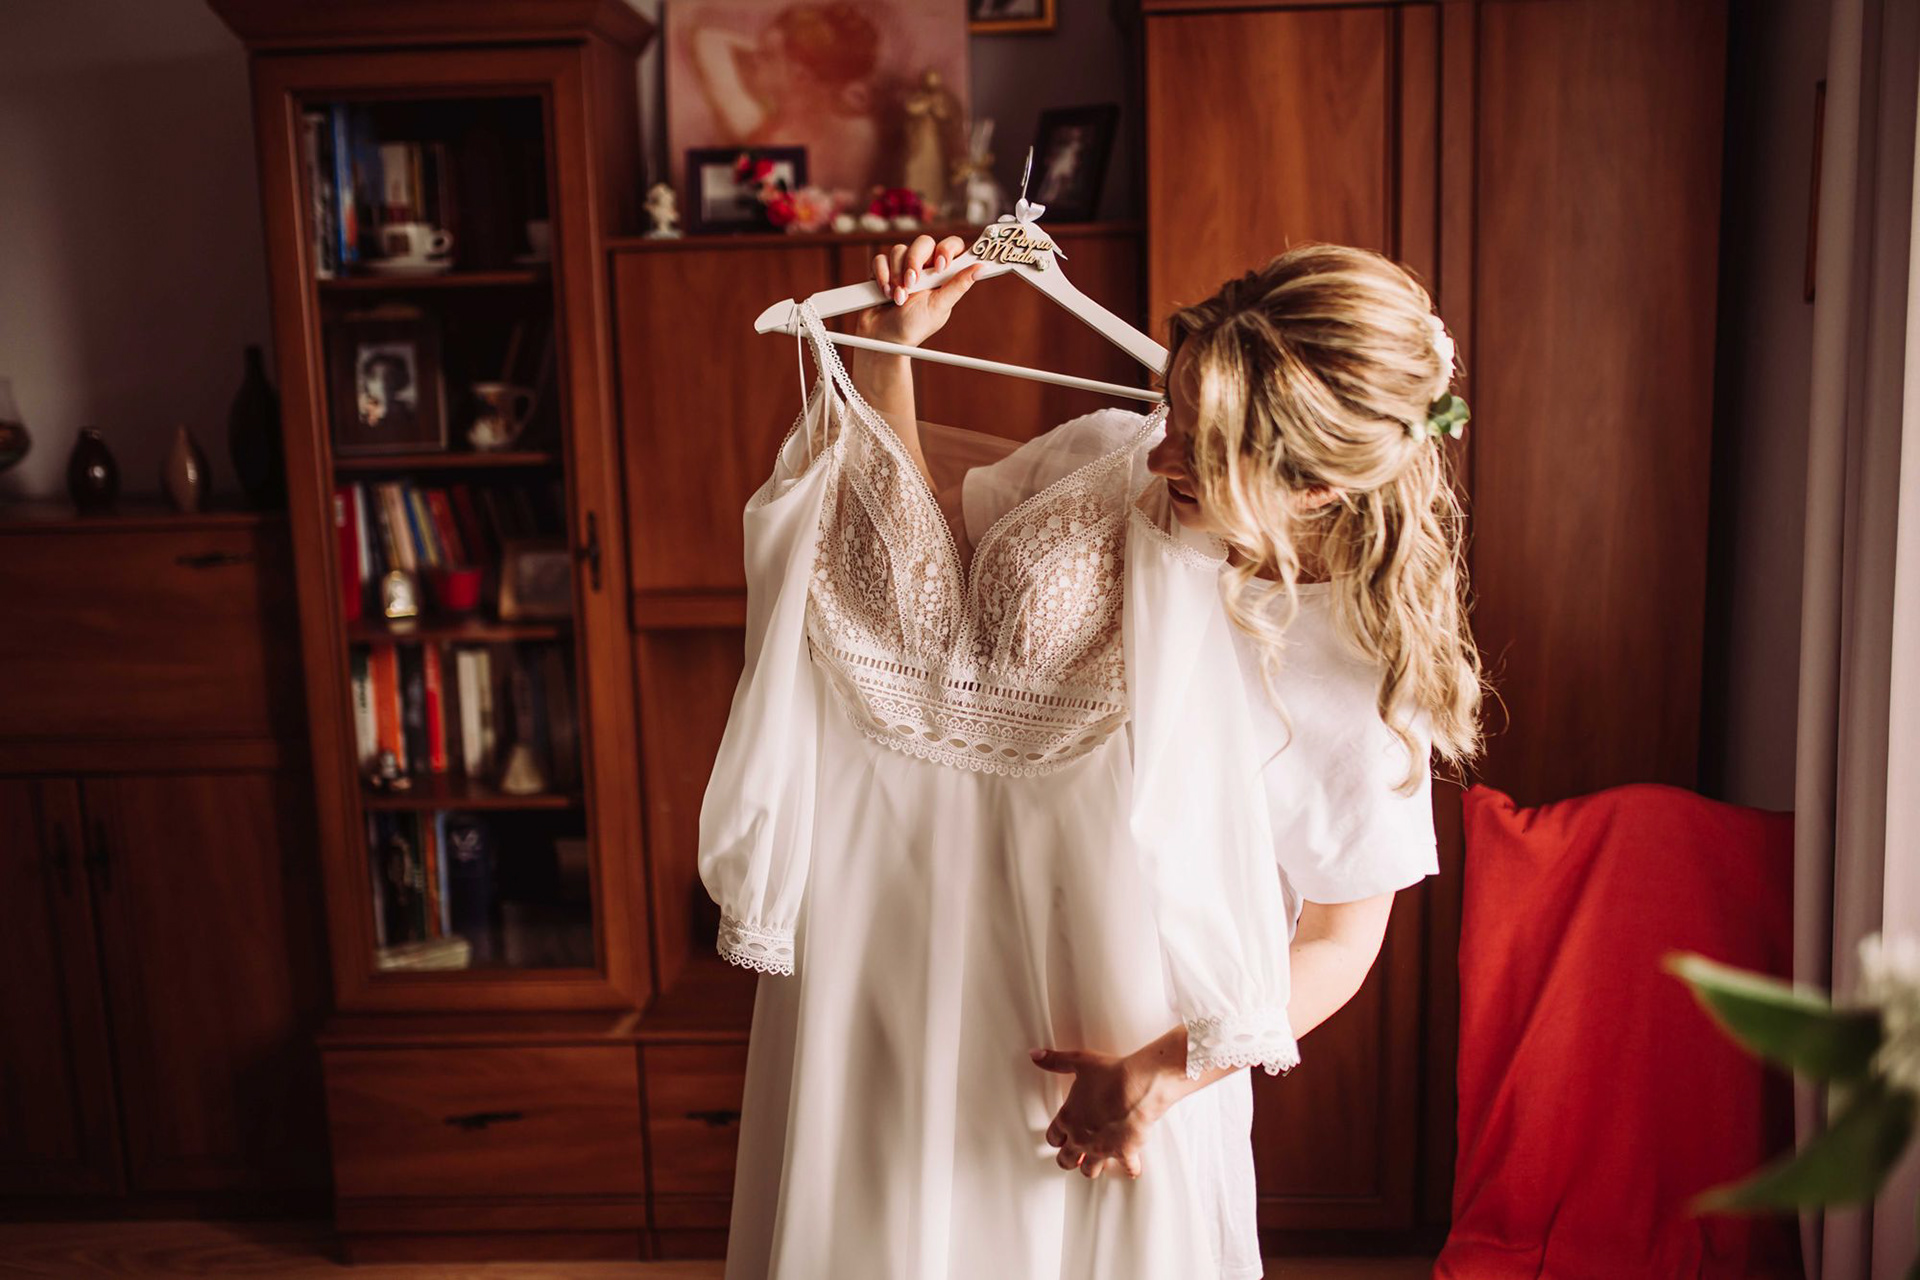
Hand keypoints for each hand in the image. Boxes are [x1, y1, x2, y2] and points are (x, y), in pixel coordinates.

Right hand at [857, 233, 981, 347]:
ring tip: (897, 298)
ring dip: (896, 275)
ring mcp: (902, 267)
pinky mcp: (883, 271)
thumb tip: (981, 268)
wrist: (883, 338)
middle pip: (924, 242)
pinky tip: (886, 293)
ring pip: (899, 250)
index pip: (951, 246)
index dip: (947, 249)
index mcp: (942, 275)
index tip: (940, 265)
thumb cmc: (913, 327)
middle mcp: (923, 267)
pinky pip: (881, 259)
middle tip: (912, 284)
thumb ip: (959, 285)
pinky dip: (882, 276)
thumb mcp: (939, 306)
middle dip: (915, 262)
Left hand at [1030, 1045, 1170, 1179]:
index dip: (1055, 1138)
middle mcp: (1081, 1138)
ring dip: (1092, 1168)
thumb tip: (1035, 1055)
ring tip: (1096, 1165)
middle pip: (1067, 1160)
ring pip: (1090, 1171)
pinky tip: (1132, 1168)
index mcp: (1068, 1118)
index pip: (1053, 1137)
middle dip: (1069, 1159)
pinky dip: (1130, 1168)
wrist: (1138, 1086)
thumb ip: (1056, 1061)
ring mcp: (1101, 1149)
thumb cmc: (1110, 1074)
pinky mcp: (1124, 1153)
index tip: (1059, 1138)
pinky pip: (1127, 1168)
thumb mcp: (1079, 1061)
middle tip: (1073, 1158)